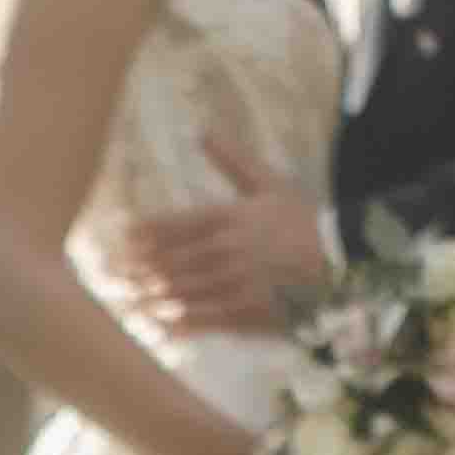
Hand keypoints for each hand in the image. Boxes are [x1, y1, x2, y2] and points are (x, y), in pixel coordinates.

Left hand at [115, 176, 331, 333]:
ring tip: (126, 299)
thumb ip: (232, 160)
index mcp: (231, 218)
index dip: (145, 232)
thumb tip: (202, 130)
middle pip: (172, 261)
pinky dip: (181, 322)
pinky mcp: (250, 313)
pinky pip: (207, 320)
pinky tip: (161, 325)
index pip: (176, 225)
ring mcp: (237, 285)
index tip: (121, 237)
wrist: (344, 260)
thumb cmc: (304, 220)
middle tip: (109, 272)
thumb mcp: (269, 183)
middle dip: (138, 268)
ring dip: (151, 296)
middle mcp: (228, 251)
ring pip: (184, 292)